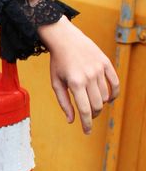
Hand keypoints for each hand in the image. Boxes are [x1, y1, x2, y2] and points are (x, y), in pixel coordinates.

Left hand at [37, 17, 118, 133]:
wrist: (65, 38)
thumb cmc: (58, 62)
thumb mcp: (56, 82)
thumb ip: (64, 102)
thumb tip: (72, 120)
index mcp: (75, 83)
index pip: (84, 110)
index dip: (86, 124)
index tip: (87, 132)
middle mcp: (89, 76)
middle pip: (97, 105)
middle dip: (93, 114)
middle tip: (88, 116)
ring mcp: (99, 69)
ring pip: (106, 96)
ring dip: (101, 104)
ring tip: (93, 104)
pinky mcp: (106, 63)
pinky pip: (115, 83)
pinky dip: (114, 93)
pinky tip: (109, 99)